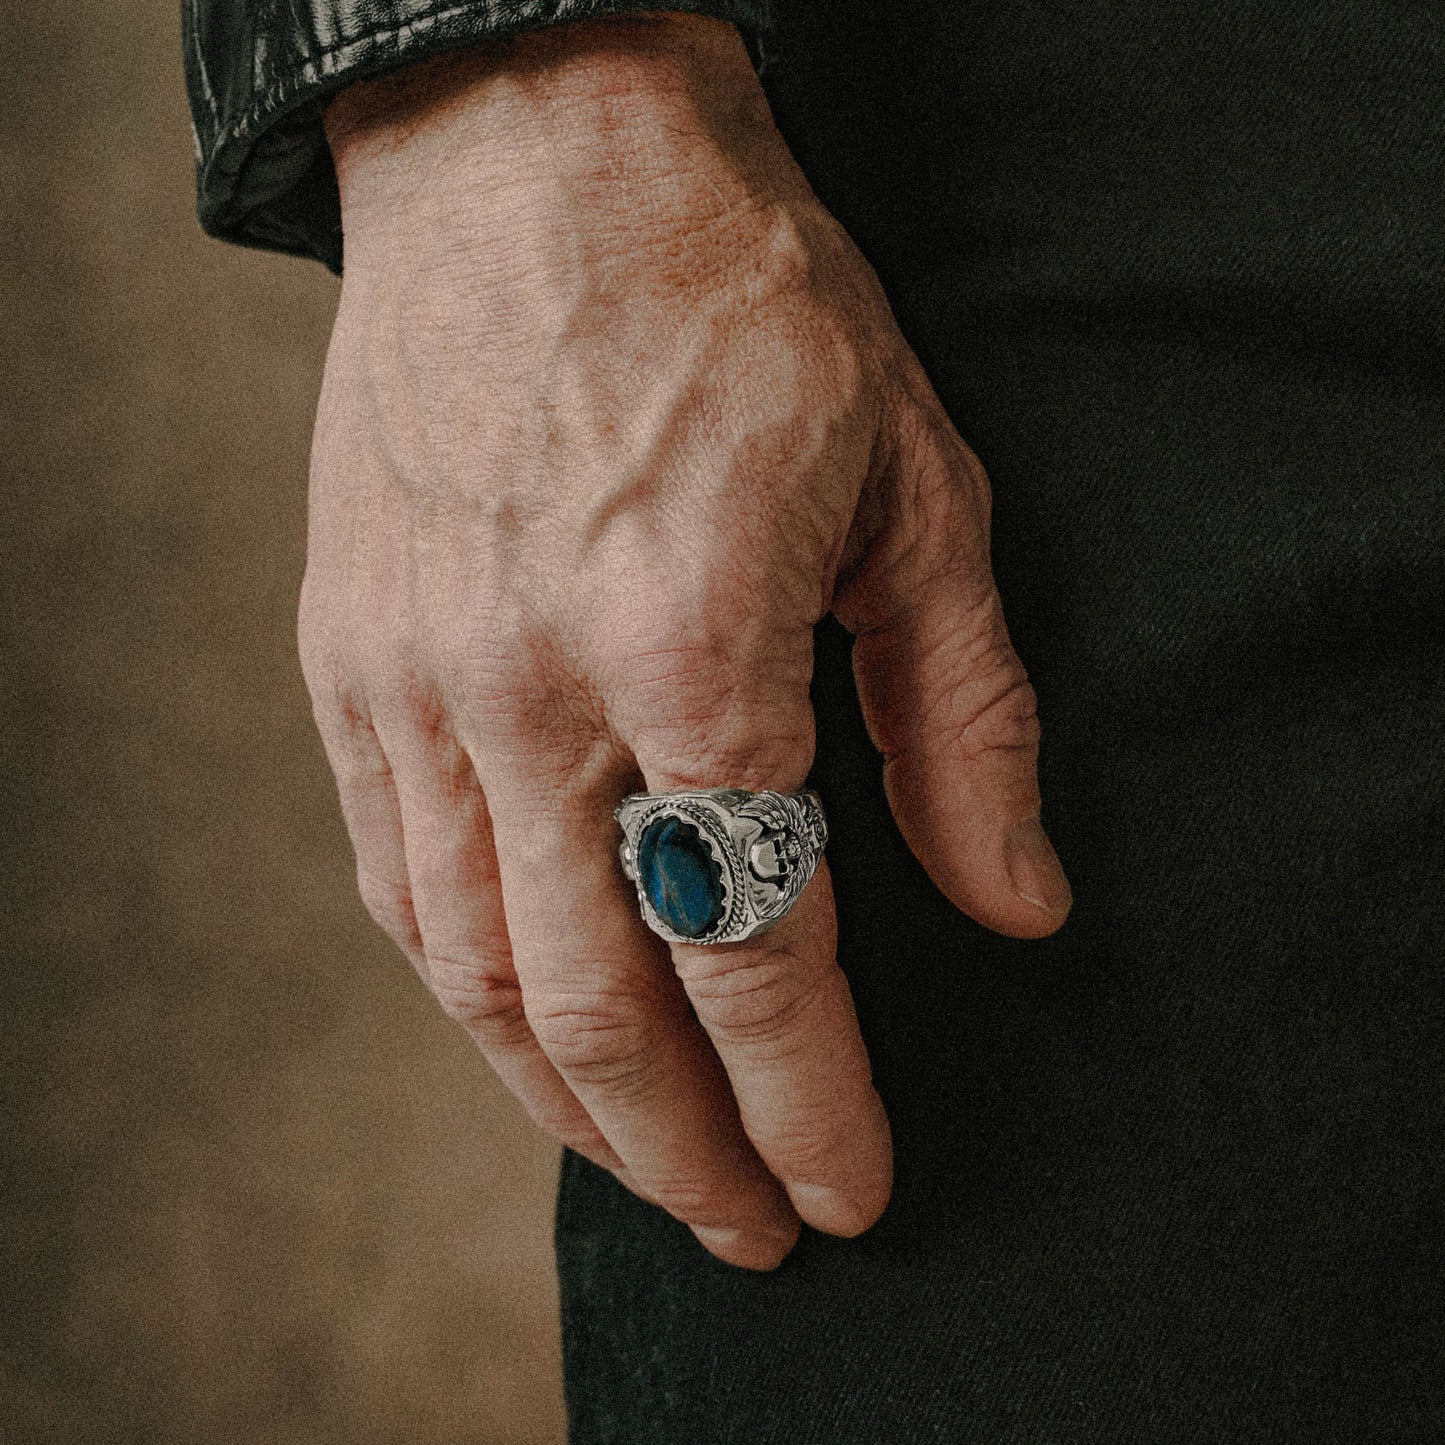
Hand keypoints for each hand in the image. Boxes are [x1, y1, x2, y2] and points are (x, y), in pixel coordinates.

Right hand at [304, 12, 1071, 1270]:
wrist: (537, 157)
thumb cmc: (740, 303)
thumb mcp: (915, 490)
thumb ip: (965, 718)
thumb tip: (1015, 900)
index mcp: (689, 646)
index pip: (756, 948)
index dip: (810, 1099)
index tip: (848, 1190)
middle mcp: (525, 691)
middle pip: (600, 1001)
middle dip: (686, 1149)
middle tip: (747, 1230)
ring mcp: (412, 680)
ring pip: (472, 969)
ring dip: (565, 1102)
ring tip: (644, 1168)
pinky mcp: (344, 659)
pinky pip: (393, 877)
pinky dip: (461, 988)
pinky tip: (519, 1036)